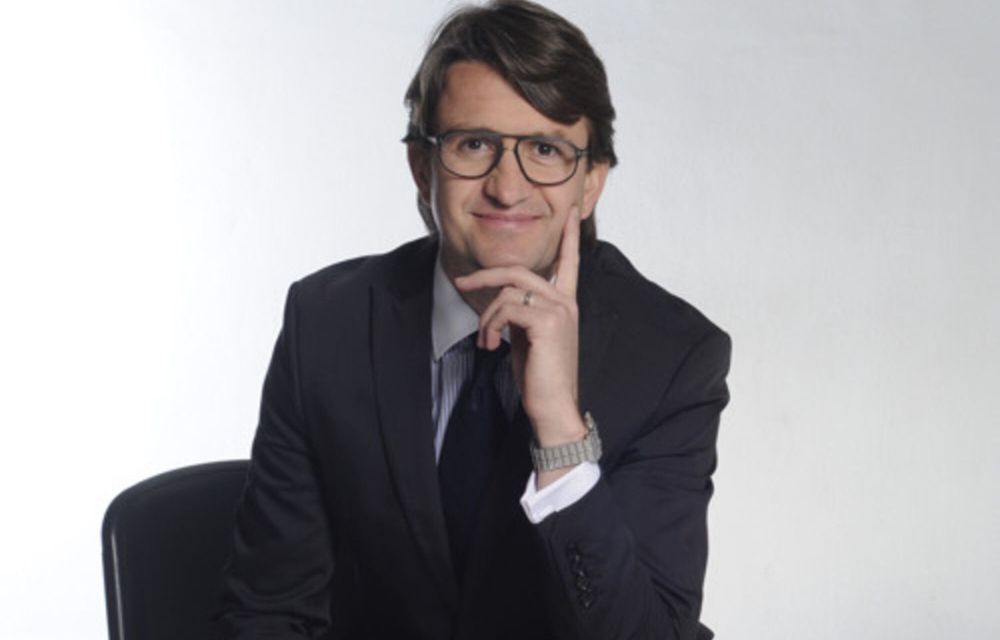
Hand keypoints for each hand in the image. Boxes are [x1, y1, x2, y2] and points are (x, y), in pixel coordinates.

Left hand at [454, 208, 586, 450]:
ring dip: (486, 316)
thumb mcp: (528, 338)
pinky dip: (492, 325)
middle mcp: (565, 302)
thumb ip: (520, 314)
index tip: (569, 212)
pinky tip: (493, 346)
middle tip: (460, 283)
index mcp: (565, 304)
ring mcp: (559, 309)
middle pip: (518, 270)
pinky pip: (507, 308)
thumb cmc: (540, 378)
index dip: (568, 236)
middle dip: (484, 275)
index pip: (569, 262)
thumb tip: (499, 305)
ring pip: (508, 291)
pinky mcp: (548, 321)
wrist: (554, 407)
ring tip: (486, 341)